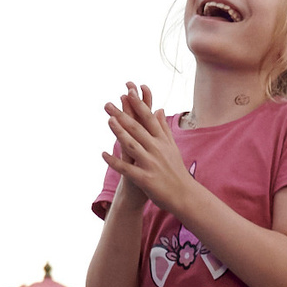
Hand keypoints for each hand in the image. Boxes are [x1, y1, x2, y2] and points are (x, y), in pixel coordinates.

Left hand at [101, 84, 194, 211]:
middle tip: (108, 104)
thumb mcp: (172, 147)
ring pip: (132, 145)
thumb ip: (163, 128)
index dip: (138, 105)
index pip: (148, 119)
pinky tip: (103, 154)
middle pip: (137, 129)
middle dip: (122, 115)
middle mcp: (157, 149)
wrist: (184, 196)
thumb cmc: (176, 171)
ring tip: (108, 121)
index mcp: (162, 141)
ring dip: (119, 133)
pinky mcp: (145, 179)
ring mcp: (151, 164)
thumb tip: (159, 109)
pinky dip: (114, 162)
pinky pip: (126, 169)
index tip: (129, 91)